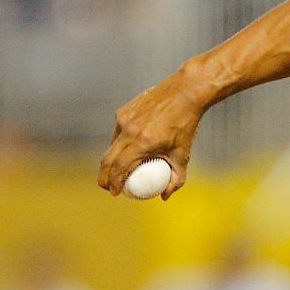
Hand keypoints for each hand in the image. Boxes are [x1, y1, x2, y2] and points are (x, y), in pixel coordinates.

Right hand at [98, 67, 209, 199]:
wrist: (184, 93)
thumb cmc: (186, 125)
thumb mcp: (184, 155)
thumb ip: (176, 179)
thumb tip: (164, 197)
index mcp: (143, 143)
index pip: (120, 168)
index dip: (113, 182)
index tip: (114, 192)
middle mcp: (130, 131)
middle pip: (108, 159)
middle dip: (103, 176)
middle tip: (107, 187)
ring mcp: (124, 119)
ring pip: (111, 145)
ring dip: (111, 160)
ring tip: (116, 170)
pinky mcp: (123, 111)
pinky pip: (117, 132)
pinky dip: (120, 143)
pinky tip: (128, 149)